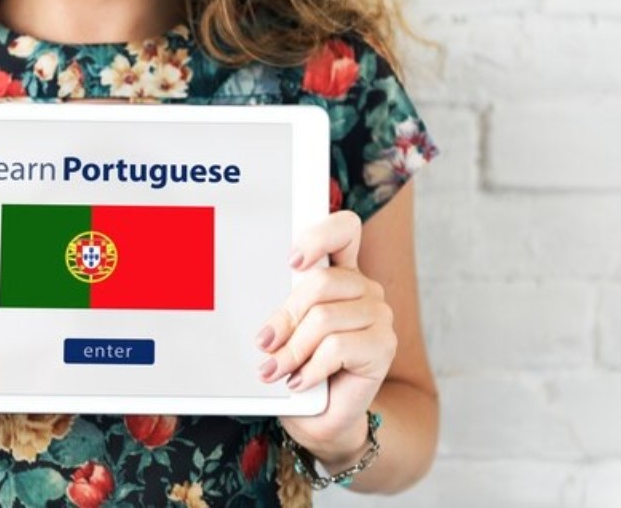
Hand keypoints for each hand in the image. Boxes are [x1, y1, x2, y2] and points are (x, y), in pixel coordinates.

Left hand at [254, 211, 396, 466]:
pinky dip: (310, 368)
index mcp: (340, 273)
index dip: (320, 237)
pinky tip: (299, 381)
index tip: (292, 261)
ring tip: (275, 370)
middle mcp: (364, 289)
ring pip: (324, 318)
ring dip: (292, 350)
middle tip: (264, 343)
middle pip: (321, 281)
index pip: (344, 230)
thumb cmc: (300, 368)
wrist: (322, 417)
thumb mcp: (285, 332)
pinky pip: (337, 347)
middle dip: (285, 316)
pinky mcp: (383, 346)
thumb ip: (283, 310)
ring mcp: (378, 316)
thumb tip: (264, 315)